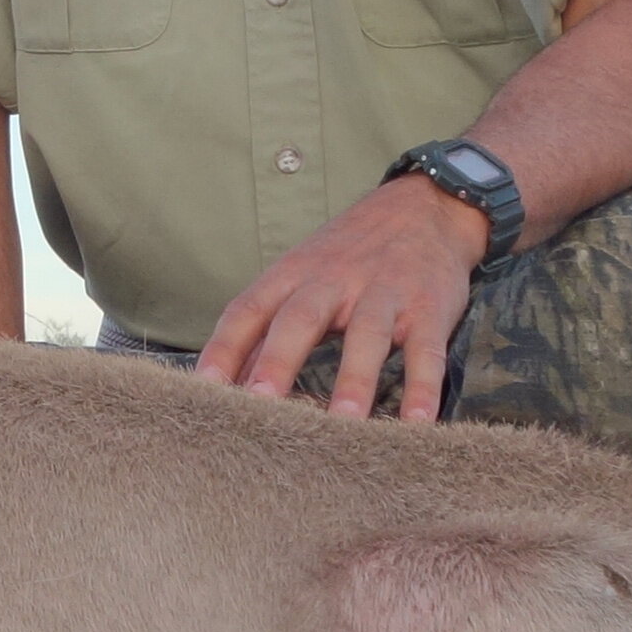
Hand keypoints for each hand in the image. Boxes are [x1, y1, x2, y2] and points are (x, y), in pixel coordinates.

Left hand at [195, 172, 490, 420]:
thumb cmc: (349, 254)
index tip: (202, 389)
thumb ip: (266, 332)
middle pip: (300, 318)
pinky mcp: (429, 308)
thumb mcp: (302, 278)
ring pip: (367, 334)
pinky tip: (416, 424)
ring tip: (343, 423)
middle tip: (259, 405)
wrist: (425, 206)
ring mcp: (384, 292)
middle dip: (278, 361)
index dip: (223, 347)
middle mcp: (334, 280)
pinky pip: (426, 350)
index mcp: (293, 275)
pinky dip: (423, 387)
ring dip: (355, 378)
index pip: (248, 309)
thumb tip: (224, 385)